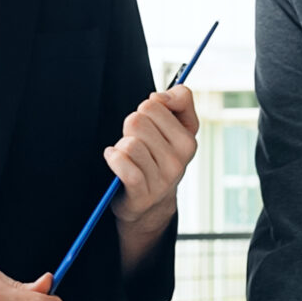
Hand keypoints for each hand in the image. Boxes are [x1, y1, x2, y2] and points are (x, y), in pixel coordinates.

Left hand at [106, 84, 197, 226]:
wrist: (151, 204)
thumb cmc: (160, 158)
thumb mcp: (178, 128)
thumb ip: (180, 100)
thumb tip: (159, 96)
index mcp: (188, 141)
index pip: (154, 104)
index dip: (145, 111)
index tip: (150, 124)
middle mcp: (179, 161)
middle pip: (137, 120)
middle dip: (130, 129)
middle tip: (137, 143)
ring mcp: (162, 179)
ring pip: (129, 143)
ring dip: (121, 147)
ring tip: (128, 157)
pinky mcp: (142, 193)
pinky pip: (122, 163)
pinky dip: (113, 158)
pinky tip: (114, 159)